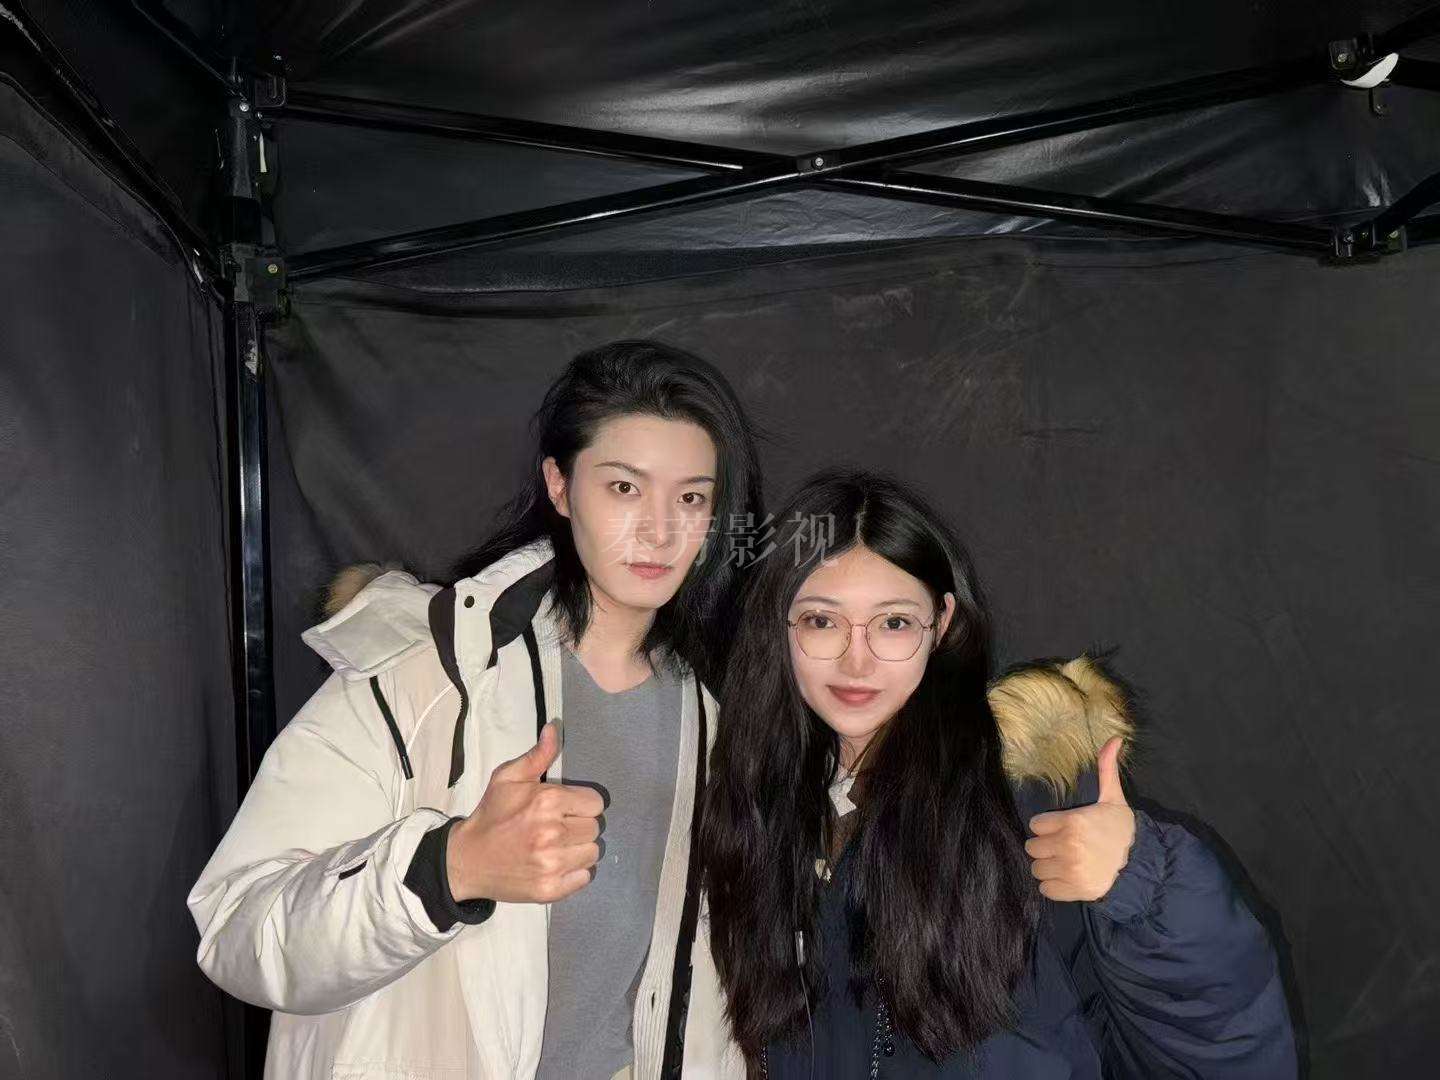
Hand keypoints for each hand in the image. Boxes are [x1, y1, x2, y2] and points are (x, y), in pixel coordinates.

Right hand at [447, 722, 603, 903]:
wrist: (466, 859)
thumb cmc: (492, 815)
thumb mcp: (508, 778)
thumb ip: (538, 755)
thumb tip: (555, 728)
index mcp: (548, 801)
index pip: (595, 803)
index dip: (581, 804)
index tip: (564, 809)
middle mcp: (553, 833)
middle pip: (596, 828)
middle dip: (579, 825)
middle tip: (557, 828)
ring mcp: (552, 864)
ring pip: (593, 853)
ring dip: (579, 849)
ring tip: (557, 846)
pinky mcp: (550, 889)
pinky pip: (585, 877)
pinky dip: (574, 872)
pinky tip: (555, 864)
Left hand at [1025, 736, 1135, 901]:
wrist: (1141, 865)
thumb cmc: (1121, 830)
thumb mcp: (1113, 798)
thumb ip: (1106, 768)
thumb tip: (1115, 738)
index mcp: (1072, 822)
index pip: (1035, 825)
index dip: (1047, 827)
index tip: (1061, 828)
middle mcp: (1068, 846)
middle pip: (1032, 848)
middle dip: (1045, 847)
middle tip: (1062, 847)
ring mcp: (1070, 870)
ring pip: (1037, 869)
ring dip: (1048, 867)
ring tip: (1065, 862)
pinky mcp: (1074, 890)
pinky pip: (1046, 889)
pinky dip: (1054, 886)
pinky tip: (1068, 877)